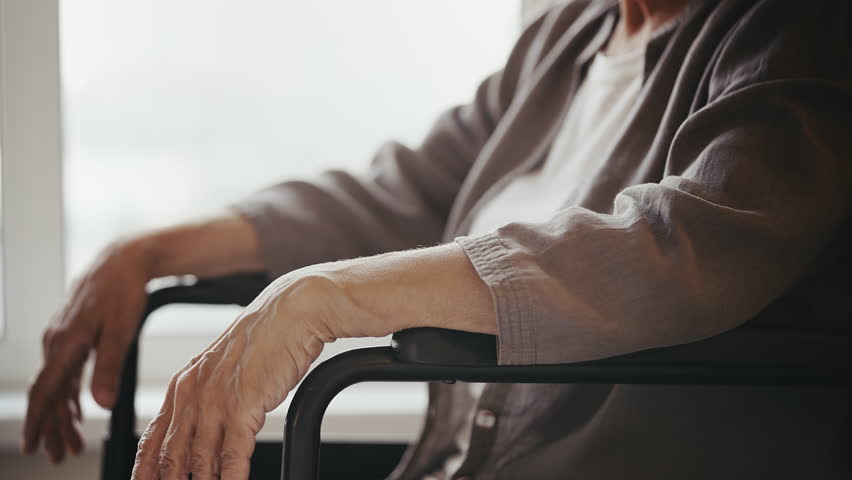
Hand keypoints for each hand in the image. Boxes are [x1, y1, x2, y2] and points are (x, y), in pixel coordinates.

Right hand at [22, 240, 151, 461]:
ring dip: (62, 414)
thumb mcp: (121, 331)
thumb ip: (109, 368)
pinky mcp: (72, 334)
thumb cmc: (123, 291)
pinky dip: (68, 393)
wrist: (122, 260)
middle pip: (48, 393)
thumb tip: (101, 405)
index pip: (44, 391)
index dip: (38, 421)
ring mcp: (62, 337)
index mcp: (64, 343)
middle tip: (59, 455)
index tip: (33, 446)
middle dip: (52, 426)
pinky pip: (64, 371)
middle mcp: (56, 341)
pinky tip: (74, 409)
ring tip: (70, 441)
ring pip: (57, 384)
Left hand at [130, 269, 334, 479]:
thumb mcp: (225, 368)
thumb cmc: (266, 338)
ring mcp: (216, 402)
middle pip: (171, 458)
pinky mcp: (243, 407)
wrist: (293, 312)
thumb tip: (208, 431)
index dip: (146, 471)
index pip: (152, 440)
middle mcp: (193, 394)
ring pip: (199, 462)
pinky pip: (232, 457)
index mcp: (183, 385)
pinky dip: (231, 479)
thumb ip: (209, 397)